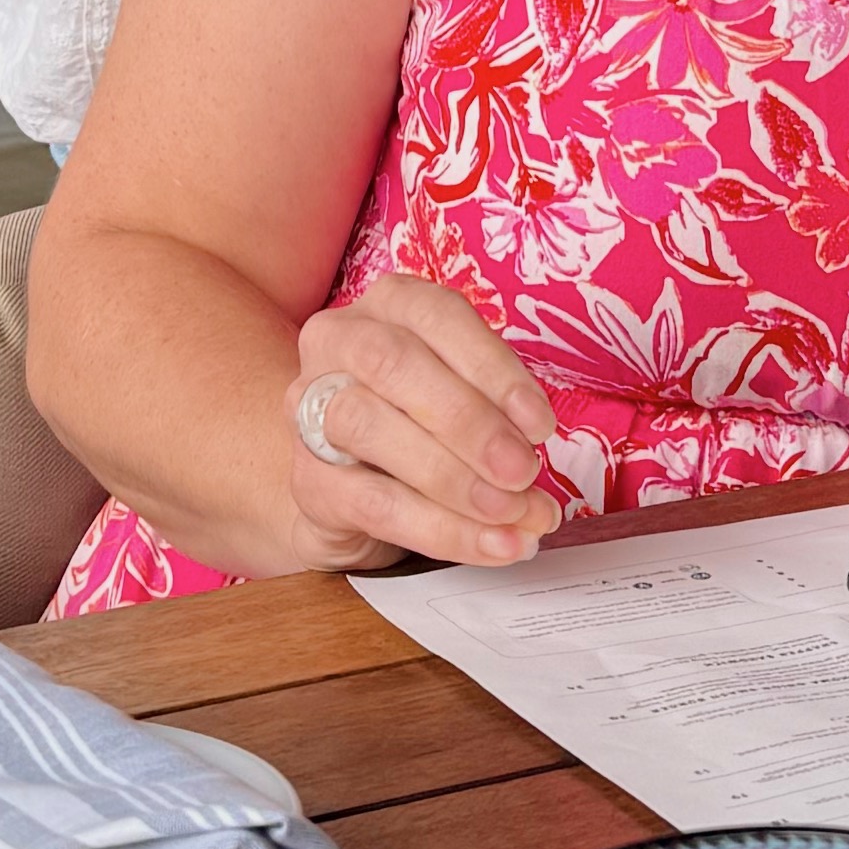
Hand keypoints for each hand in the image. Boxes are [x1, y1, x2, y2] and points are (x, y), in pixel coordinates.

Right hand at [284, 274, 574, 569]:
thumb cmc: (418, 422)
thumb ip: (500, 416)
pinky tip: (490, 543)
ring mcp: (310, 409)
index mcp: (389, 305)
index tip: (540, 425)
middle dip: (468, 422)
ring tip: (510, 511)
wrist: (347, 487)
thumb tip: (536, 465)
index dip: (493, 369)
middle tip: (522, 471)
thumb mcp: (464, 398)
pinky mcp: (309, 480)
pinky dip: (441, 528)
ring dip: (452, 478)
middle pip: (392, 364)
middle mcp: (339, 342)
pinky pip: (373, 502)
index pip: (437, 315)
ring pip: (368, 427)